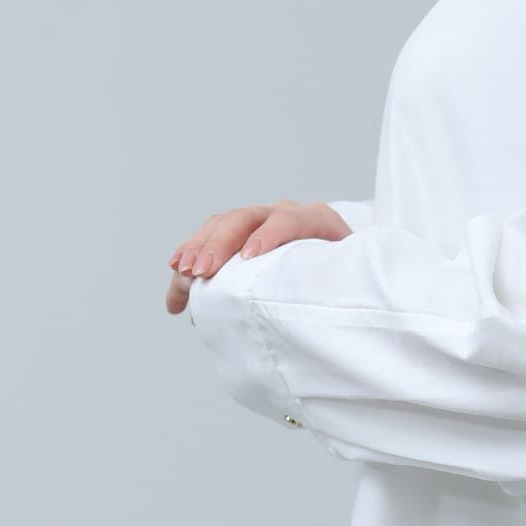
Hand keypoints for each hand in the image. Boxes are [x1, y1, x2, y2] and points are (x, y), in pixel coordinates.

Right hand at [165, 198, 351, 315]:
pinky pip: (210, 237)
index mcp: (316, 220)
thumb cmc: (346, 279)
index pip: (290, 220)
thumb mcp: (349, 279)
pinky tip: (177, 271)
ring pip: (222, 224)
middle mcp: (285, 214)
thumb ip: (335, 284)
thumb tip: (308, 311)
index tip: (248, 258)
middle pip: (246, 218)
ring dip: (198, 248)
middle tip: (202, 272)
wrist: (342, 268)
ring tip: (183, 274)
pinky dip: (192, 253)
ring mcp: (260, 221)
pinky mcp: (241, 234)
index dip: (268, 236)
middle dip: (220, 244)